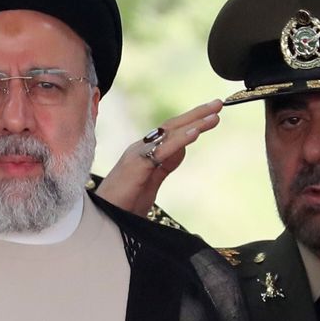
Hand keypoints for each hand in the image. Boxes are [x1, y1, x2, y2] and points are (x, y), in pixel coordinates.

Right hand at [95, 99, 221, 216]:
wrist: (101, 217)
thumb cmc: (123, 203)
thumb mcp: (151, 182)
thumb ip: (165, 165)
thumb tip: (181, 149)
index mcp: (143, 152)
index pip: (170, 131)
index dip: (191, 120)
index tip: (212, 113)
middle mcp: (139, 148)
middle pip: (171, 126)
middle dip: (196, 113)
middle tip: (219, 103)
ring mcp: (136, 154)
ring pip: (169, 133)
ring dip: (194, 122)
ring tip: (215, 115)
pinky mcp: (136, 165)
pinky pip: (163, 149)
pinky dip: (181, 139)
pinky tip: (196, 132)